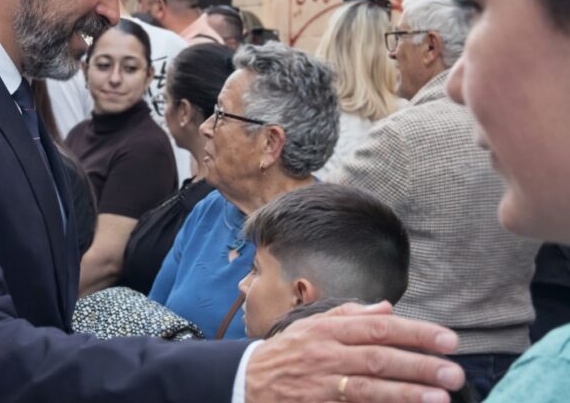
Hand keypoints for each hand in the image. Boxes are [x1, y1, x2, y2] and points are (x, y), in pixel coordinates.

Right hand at [245, 301, 464, 402]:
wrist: (247, 381)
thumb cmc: (287, 351)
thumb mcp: (312, 324)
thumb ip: (350, 314)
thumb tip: (387, 307)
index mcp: (328, 329)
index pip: (378, 327)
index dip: (415, 332)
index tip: (448, 340)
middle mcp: (326, 353)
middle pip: (378, 357)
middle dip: (419, 365)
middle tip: (454, 373)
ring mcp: (321, 383)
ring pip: (368, 387)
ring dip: (406, 393)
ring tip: (440, 398)